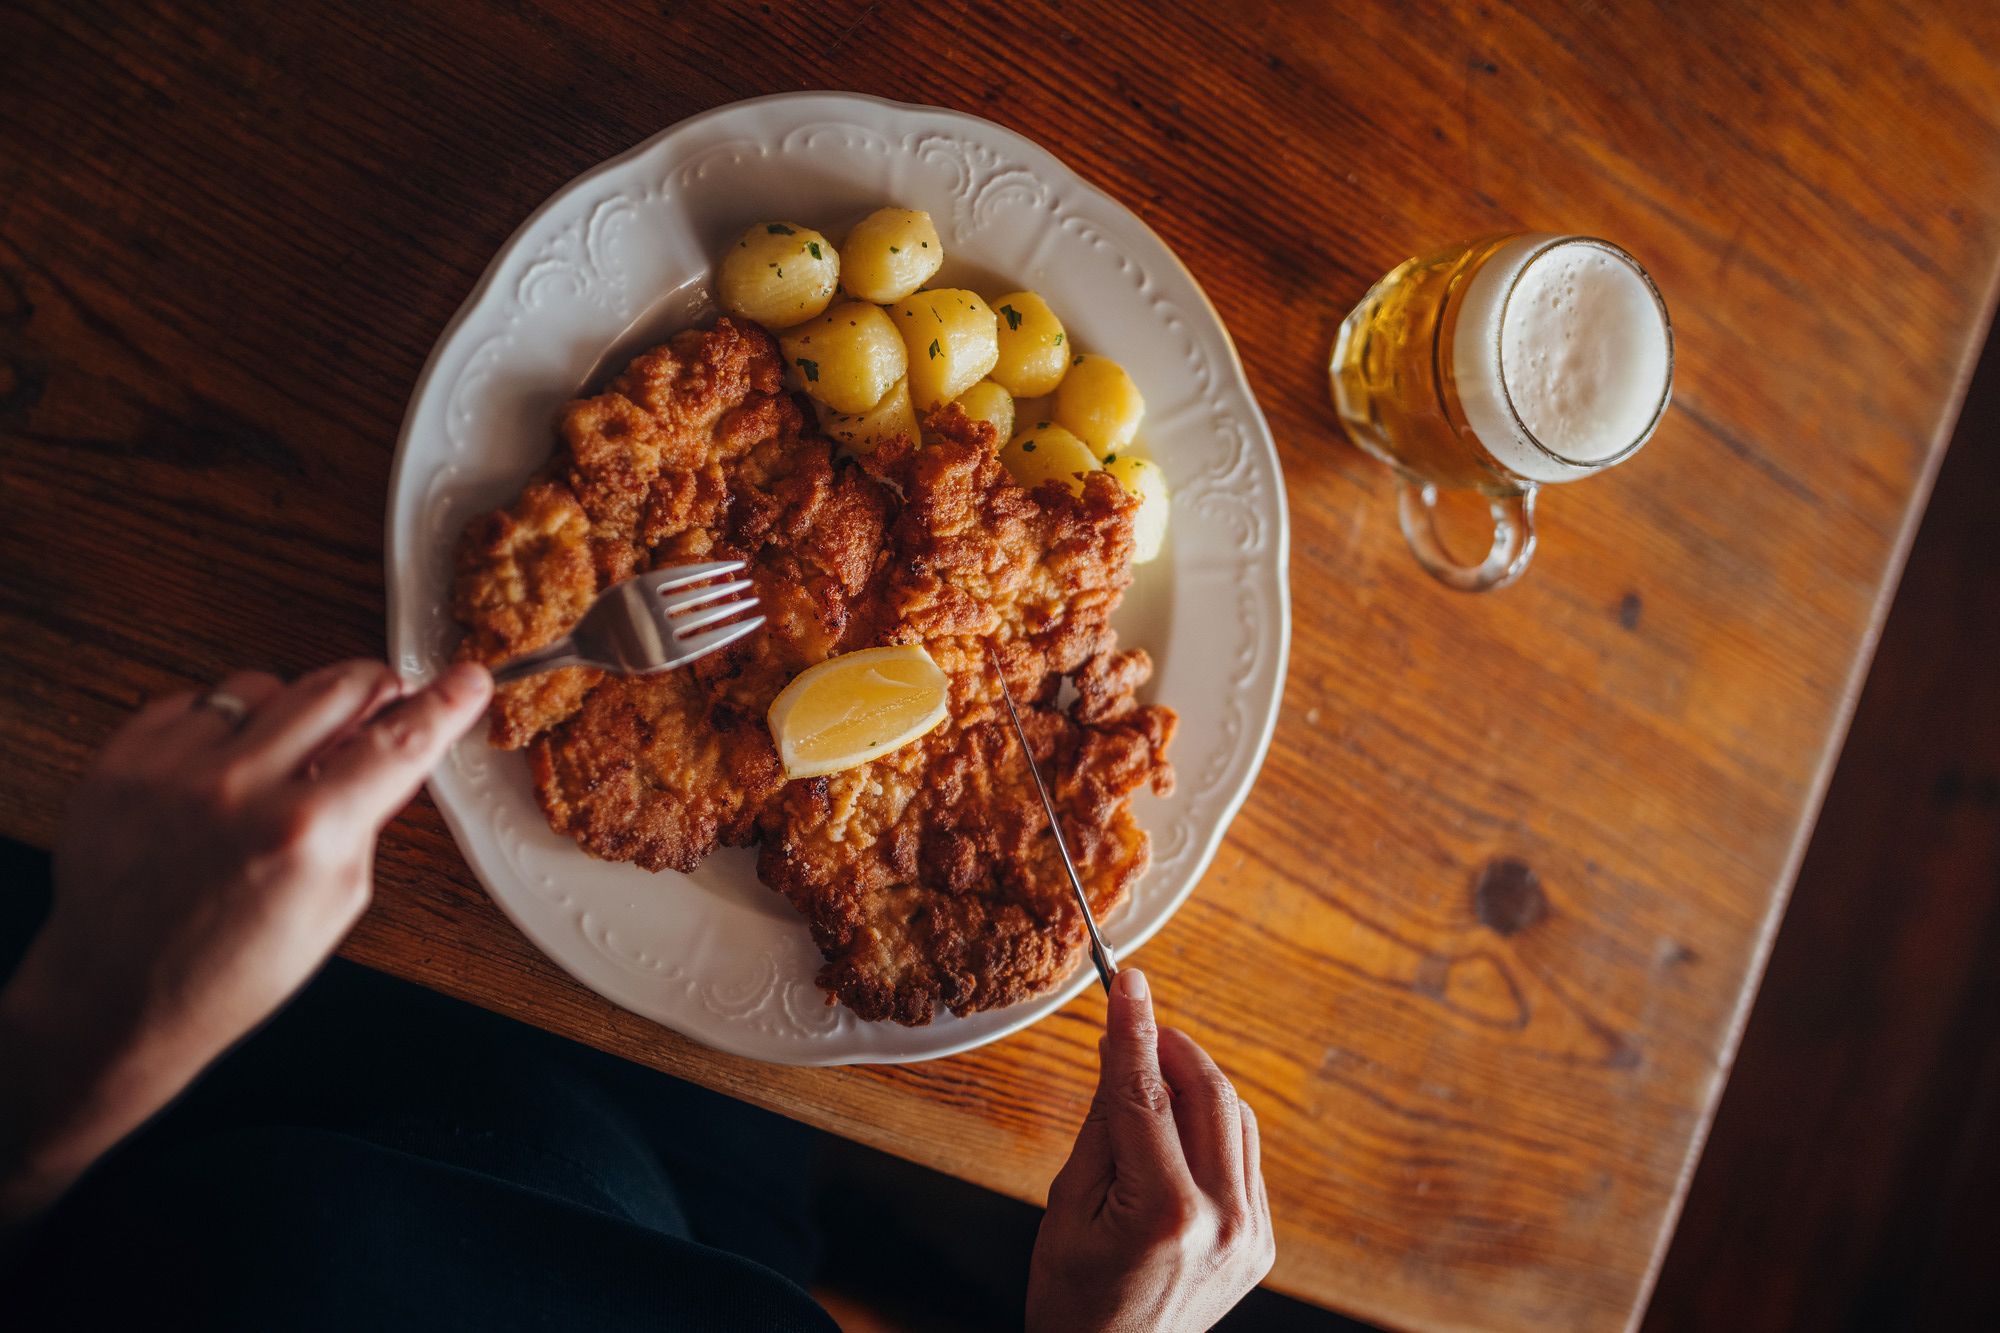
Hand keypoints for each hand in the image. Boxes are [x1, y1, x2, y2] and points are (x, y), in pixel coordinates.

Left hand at [0, 659, 491, 1225]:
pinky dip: (219, 729)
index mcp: (306, 834)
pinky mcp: (123, 758)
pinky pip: (196, 703)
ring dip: (290, 712)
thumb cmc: (227, 971)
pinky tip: (217, 776)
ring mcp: (173, 767)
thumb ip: (364, 820)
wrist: (114, 998)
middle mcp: (239, 788)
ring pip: (265, 685)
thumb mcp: (334, 904)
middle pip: (339, 686)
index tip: (468, 679)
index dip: (445, 703)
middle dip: (374, 689)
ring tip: (277, 765)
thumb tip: (392, 753)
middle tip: (382, 703)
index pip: (400, 742)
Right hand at [1025, 970, 1274, 1332]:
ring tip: (1154, 1077)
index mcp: (1162, 1213)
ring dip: (1196, 1082)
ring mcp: (1251, 1234)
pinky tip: (1178, 1129)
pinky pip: (1244, 1155)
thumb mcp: (1066, 1208)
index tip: (1129, 982)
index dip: (1135, 1030)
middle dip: (1173, 1047)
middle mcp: (1221, 1220)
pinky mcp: (1263, 1242)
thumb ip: (1102, 1126)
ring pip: (1236, 1117)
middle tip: (1141, 1022)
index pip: (1146, 1095)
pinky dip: (1214, 1126)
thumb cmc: (1075, 1299)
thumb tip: (1122, 1051)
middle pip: (1207, 1094)